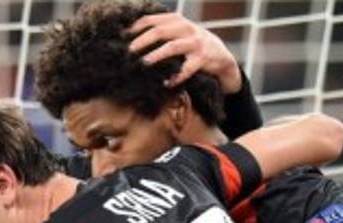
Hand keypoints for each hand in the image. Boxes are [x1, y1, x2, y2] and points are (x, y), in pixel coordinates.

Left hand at [127, 12, 241, 92]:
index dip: (136, 27)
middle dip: (142, 41)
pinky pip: (187, 68)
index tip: (122, 37)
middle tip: (128, 51)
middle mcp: (186, 28)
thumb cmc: (192, 44)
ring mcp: (195, 42)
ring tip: (144, 63)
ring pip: (173, 46)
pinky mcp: (203, 58)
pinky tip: (167, 83)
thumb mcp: (179, 32)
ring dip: (157, 55)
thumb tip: (130, 40)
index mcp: (177, 20)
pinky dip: (177, 76)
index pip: (152, 19)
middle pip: (160, 31)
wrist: (220, 55)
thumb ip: (161, 31)